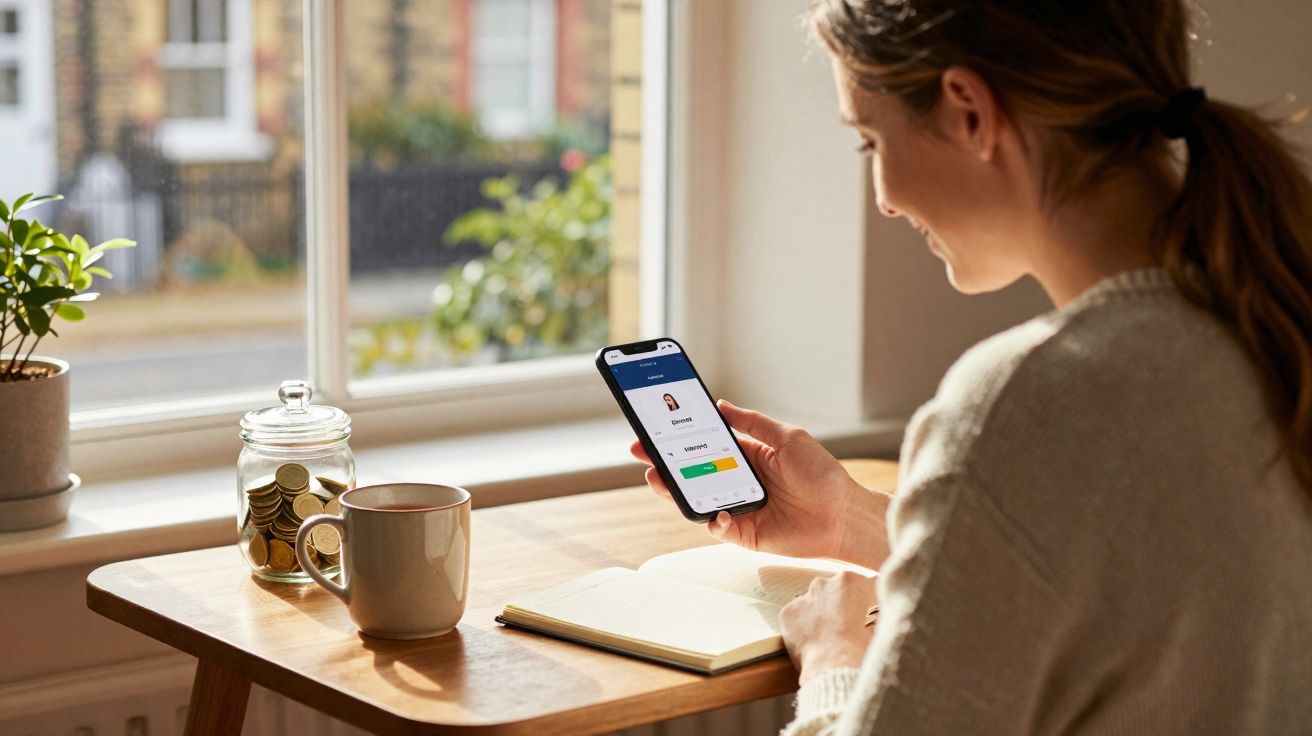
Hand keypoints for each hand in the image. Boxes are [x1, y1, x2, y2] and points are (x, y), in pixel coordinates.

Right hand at [629, 399, 887, 564]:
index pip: (706, 444)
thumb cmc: (822, 475)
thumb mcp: (788, 437)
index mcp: (748, 456)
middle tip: (643, 452)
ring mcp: (739, 508)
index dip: (681, 437)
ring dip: (676, 490)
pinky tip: (713, 512)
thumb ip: (753, 423)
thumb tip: (721, 405)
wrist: (844, 516)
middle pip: (694, 471)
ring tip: (658, 478)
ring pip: (698, 499)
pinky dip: (711, 520)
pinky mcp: (744, 534)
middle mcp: (739, 481)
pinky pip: (718, 527)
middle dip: (666, 462)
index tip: (657, 428)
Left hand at [778, 571, 877, 685]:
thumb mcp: (885, 621)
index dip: (860, 604)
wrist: (839, 666)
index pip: (857, 585)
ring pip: (812, 603)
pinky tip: (812, 644)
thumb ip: (879, 604)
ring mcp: (804, 597)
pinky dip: (801, 628)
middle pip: (832, 591)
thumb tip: (877, 605)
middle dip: (837, 606)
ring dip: (818, 616)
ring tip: (827, 640)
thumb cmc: (866, 647)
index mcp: (852, 580)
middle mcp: (826, 582)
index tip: (861, 617)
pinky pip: (795, 618)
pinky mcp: (788, 613)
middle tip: (844, 630)